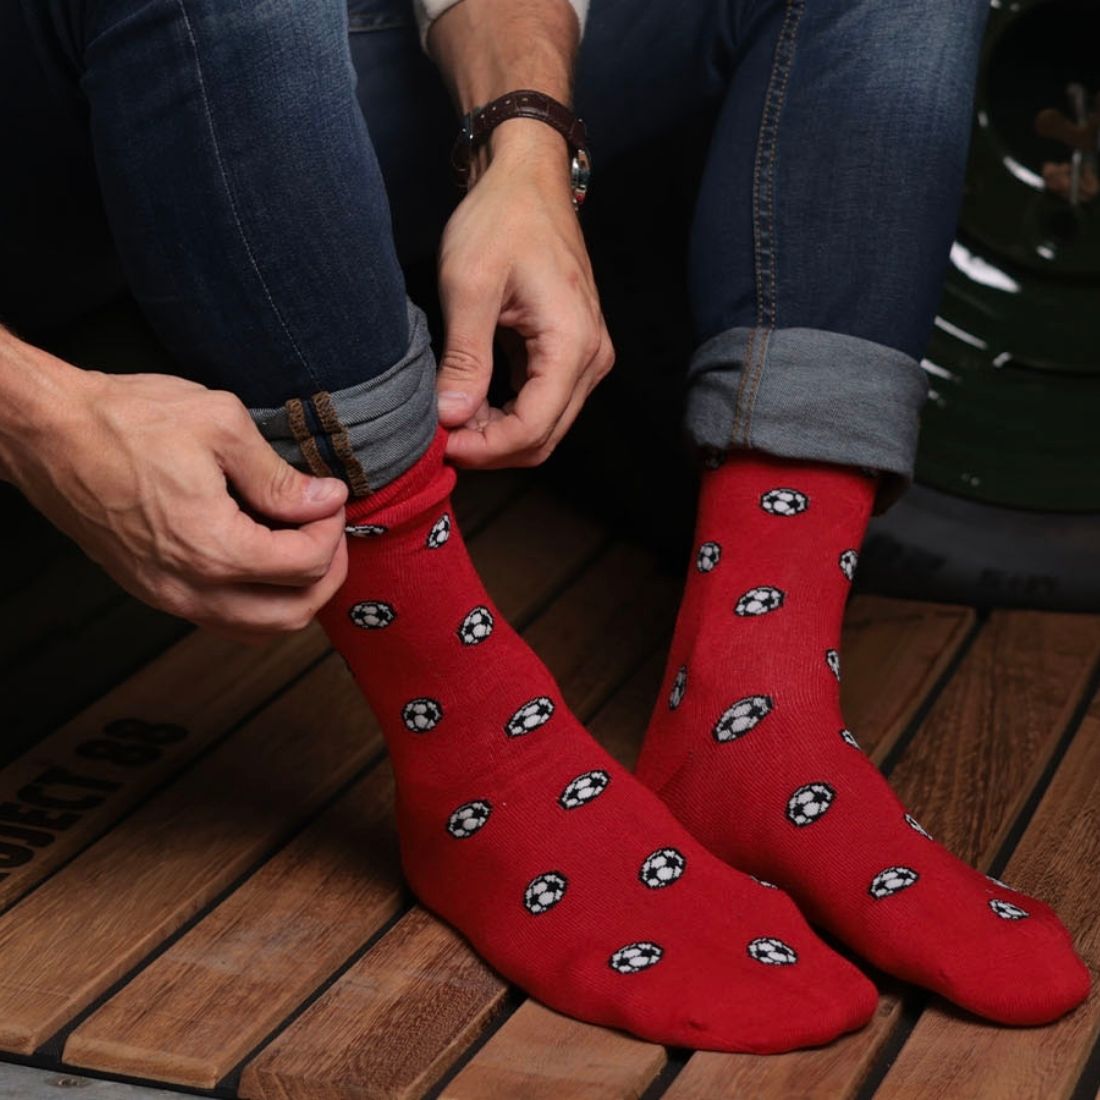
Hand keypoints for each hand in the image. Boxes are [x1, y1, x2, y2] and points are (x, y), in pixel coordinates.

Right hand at [3, 352, 348, 642]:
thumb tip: (324, 499)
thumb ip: (279, 475)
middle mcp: (190, 588)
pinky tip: (263, 558)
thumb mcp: (220, 426)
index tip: (328, 497)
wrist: (48, 433)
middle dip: (327, 572)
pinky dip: (259, 600)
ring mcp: (168, 597)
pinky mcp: (154, 592)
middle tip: (328, 529)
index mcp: (213, 549)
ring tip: (302, 546)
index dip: (332, 528)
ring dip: (295, 595)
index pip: (307, 565)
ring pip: (260, 629)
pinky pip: (225, 620)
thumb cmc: (123, 421)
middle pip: (293, 614)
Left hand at [434, 125, 614, 467]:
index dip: (482, 448)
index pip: (531, 429)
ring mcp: (587, 359)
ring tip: (449, 420)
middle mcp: (591, 360)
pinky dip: (506, 417)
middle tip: (437, 436)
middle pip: (542, 440)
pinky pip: (543, 406)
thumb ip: (464, 357)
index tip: (438, 441)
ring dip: (496, 437)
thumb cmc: (500, 219)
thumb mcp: (469, 284)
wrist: (526, 180)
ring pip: (544, 429)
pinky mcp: (572, 354)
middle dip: (488, 449)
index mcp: (572, 343)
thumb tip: (451, 418)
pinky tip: (470, 405)